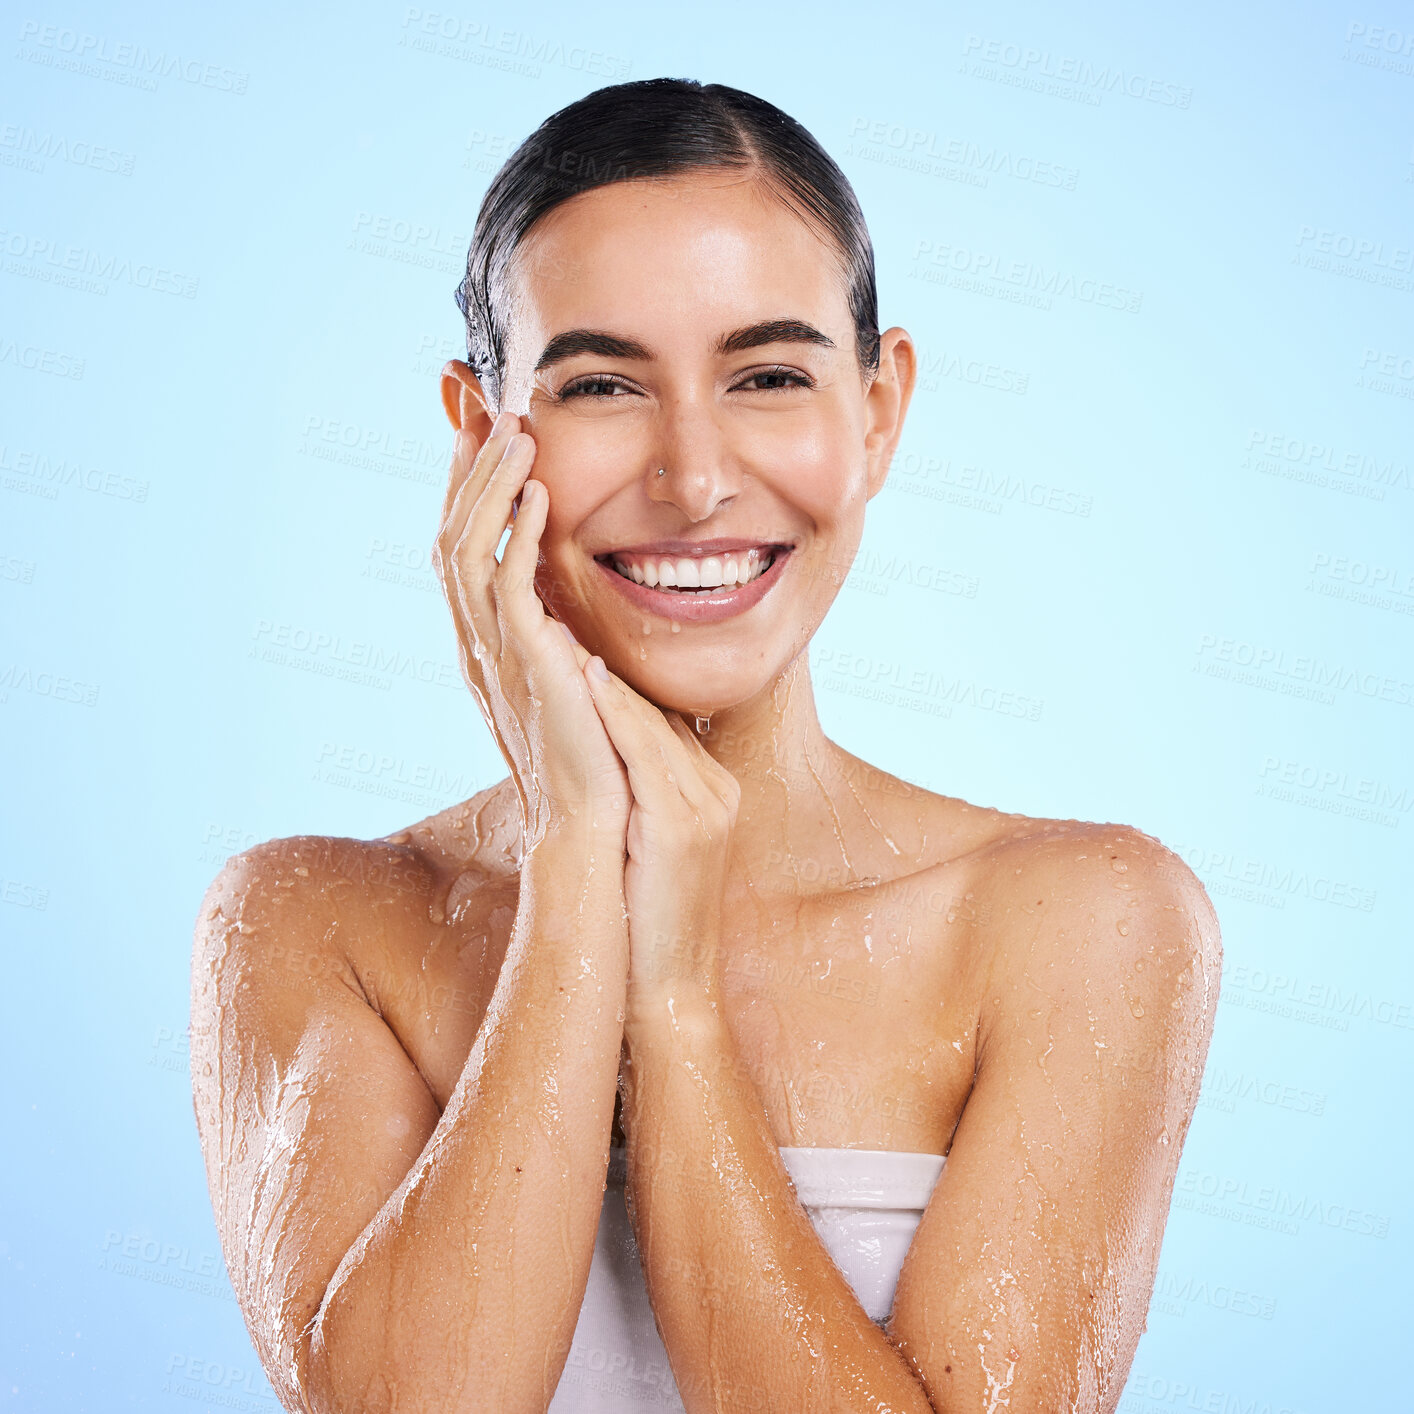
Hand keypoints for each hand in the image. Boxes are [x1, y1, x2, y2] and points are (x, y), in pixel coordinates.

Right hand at [432, 415, 631, 839]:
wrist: (592, 824)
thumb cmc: (596, 762)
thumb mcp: (575, 686)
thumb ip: (567, 640)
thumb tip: (581, 612)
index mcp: (485, 647)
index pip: (463, 552)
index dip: (467, 492)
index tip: (483, 436)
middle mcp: (477, 645)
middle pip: (451, 536)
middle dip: (468, 470)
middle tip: (486, 409)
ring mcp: (495, 654)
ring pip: (468, 548)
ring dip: (490, 484)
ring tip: (516, 429)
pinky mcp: (528, 663)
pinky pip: (508, 583)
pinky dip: (516, 531)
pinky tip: (540, 490)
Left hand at [579, 655, 740, 1017]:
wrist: (668, 990)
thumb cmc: (644, 923)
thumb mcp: (645, 846)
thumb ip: (636, 795)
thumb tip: (596, 754)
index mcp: (711, 793)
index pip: (659, 724)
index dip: (614, 688)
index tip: (572, 646)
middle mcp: (718, 791)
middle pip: (658, 716)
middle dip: (609, 673)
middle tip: (562, 619)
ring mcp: (708, 806)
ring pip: (650, 726)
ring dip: (606, 680)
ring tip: (564, 633)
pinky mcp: (686, 825)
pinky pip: (646, 754)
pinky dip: (614, 713)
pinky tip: (586, 679)